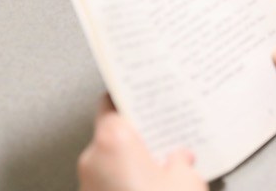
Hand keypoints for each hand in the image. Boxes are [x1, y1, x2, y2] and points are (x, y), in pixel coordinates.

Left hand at [78, 96, 206, 190]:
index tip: (140, 94)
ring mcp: (88, 186)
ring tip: (163, 168)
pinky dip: (126, 182)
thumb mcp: (187, 181)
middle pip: (111, 132)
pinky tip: (151, 188)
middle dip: (137, 135)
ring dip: (131, 162)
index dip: (129, 97)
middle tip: (162, 135)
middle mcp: (92, 160)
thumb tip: (180, 159)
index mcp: (113, 141)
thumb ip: (182, 161)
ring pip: (110, 161)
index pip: (111, 102)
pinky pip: (109, 183)